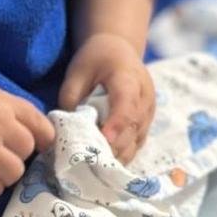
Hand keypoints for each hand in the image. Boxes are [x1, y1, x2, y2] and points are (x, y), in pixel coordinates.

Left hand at [58, 32, 155, 163]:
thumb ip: (71, 97)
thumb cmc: (96, 59)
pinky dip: (122, 154)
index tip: (104, 140)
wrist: (118, 50)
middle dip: (113, 146)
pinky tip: (105, 162)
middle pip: (133, 127)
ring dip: (118, 154)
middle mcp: (145, 97)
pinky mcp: (146, 123)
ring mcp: (148, 112)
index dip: (117, 123)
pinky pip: (136, 143)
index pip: (126, 103)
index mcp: (128, 78)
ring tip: (96, 166)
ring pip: (136, 140)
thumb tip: (67, 128)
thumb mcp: (77, 71)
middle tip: (90, 160)